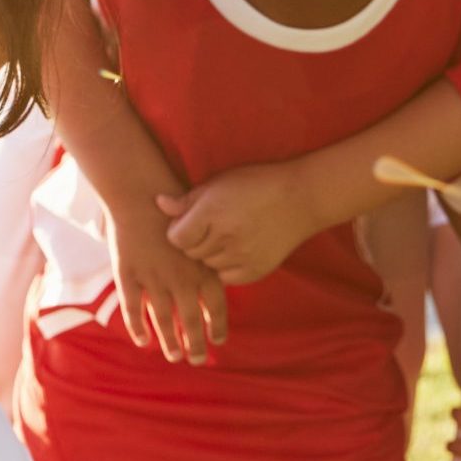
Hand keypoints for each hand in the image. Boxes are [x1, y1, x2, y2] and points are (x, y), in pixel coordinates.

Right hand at [108, 199, 228, 362]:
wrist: (140, 190)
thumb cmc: (175, 205)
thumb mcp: (203, 230)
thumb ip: (208, 256)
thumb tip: (221, 272)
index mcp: (202, 268)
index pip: (215, 307)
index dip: (216, 327)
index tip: (218, 341)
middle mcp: (180, 279)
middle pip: (190, 321)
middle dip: (195, 345)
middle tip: (197, 360)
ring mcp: (153, 279)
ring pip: (164, 320)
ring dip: (170, 342)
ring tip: (174, 356)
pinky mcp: (128, 276)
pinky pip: (134, 309)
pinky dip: (138, 328)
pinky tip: (143, 340)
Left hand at [155, 163, 324, 284]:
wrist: (301, 198)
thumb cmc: (256, 184)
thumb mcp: (219, 183)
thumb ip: (188, 199)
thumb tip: (159, 204)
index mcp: (212, 211)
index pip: (175, 237)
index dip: (178, 231)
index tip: (188, 223)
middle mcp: (224, 236)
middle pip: (190, 253)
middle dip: (193, 242)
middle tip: (209, 228)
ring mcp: (241, 256)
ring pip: (207, 266)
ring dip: (210, 255)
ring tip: (225, 236)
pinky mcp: (254, 271)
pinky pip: (225, 277)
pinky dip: (225, 267)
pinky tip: (236, 249)